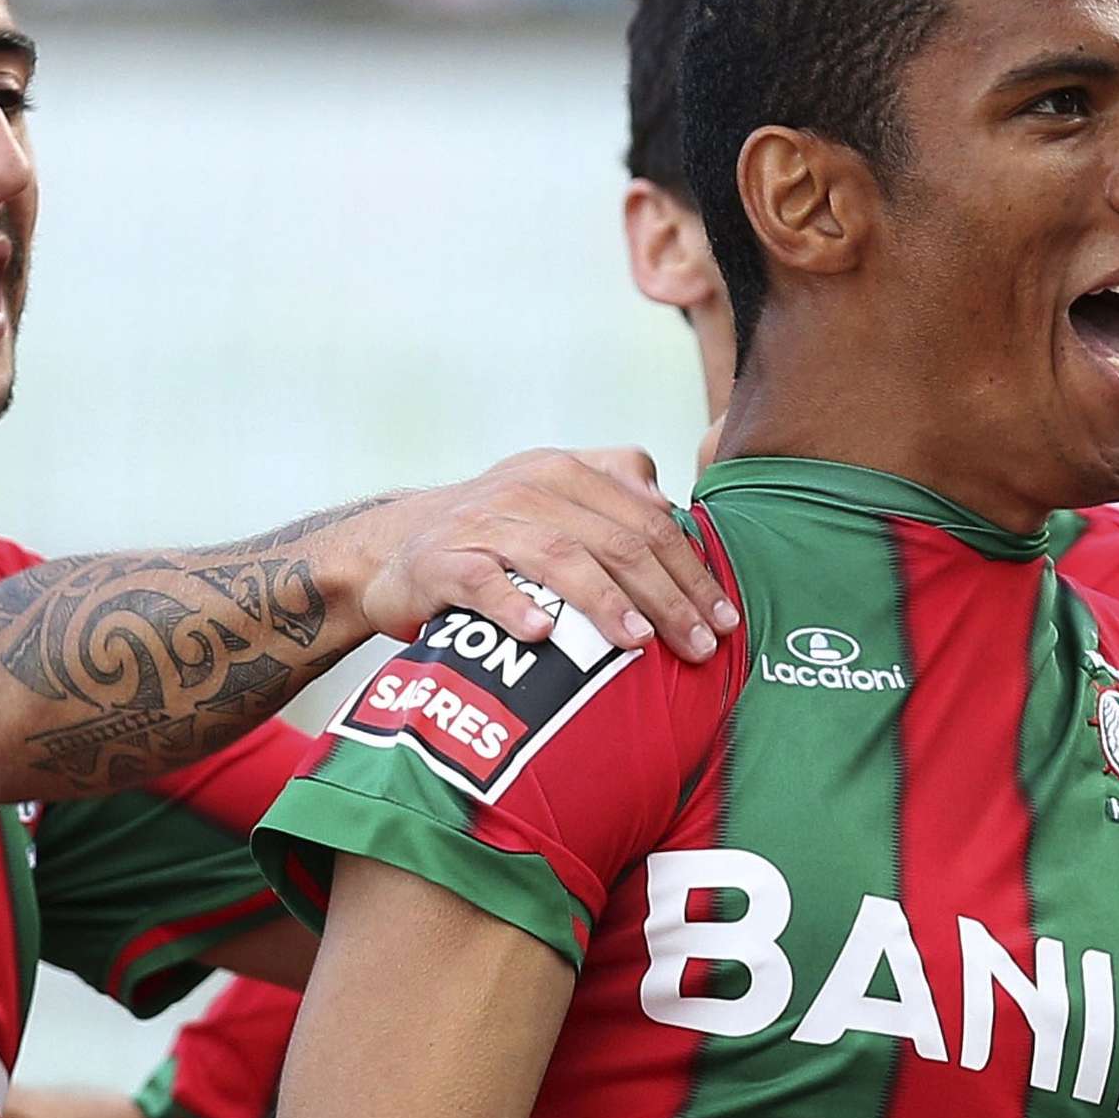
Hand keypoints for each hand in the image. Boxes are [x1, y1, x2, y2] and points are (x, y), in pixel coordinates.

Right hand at [331, 448, 739, 660]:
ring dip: (604, 601)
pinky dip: (514, 606)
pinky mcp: (443, 561)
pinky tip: (543, 633)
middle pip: (615, 541)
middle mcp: (529, 488)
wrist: (394, 547)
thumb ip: (615, 490)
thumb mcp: (554, 496)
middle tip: (700, 645)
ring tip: (639, 642)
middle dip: (667, 596)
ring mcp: (484, 524)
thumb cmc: (496, 531)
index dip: (691, 569)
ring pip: (559, 557)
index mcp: (567, 472)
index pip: (646, 520)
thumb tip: (672, 507)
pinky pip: (483, 582)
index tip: (724, 618)